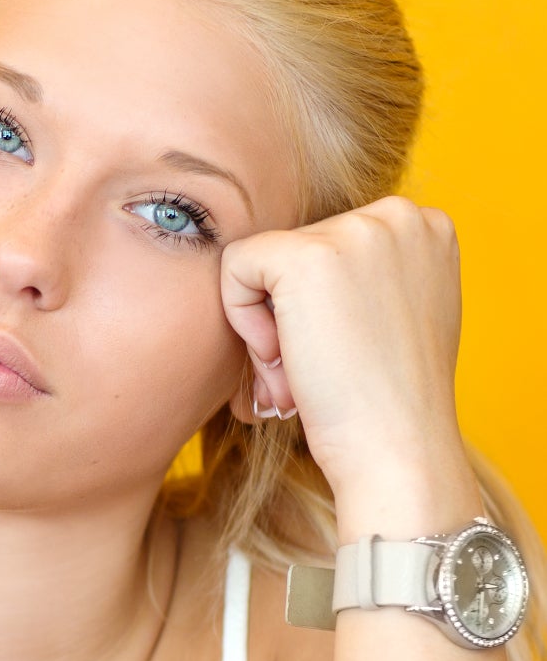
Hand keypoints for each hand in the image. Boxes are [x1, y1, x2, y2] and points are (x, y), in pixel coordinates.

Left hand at [219, 194, 468, 495]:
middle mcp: (397, 215)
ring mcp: (356, 230)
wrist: (395, 445)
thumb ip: (367, 280)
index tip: (337, 356)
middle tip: (307, 379)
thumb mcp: (393, 318)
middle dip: (288, 321)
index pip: (330, 248)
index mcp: (424, 227)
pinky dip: (240, 319)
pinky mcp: (307, 256)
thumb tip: (310, 274)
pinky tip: (279, 360)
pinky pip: (235, 268)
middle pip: (294, 254)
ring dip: (266, 330)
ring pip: (263, 265)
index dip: (319, 308)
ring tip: (294, 381)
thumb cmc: (385, 402)